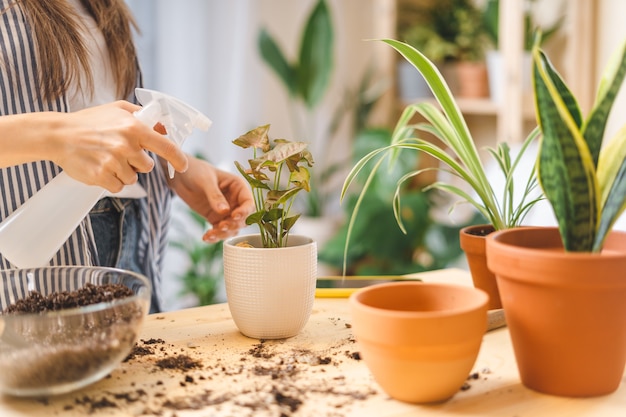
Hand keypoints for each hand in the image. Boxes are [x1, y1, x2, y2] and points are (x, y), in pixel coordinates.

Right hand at [54, 101, 187, 192]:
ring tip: (106, 158)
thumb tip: (163, 127)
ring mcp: (113, 162)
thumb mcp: (117, 109)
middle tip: (120, 153)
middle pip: (147, 167)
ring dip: (123, 172)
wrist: (58, 135)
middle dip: (138, 163)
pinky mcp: (101, 176)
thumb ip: (142, 116)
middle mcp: (126, 145)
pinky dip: (111, 181)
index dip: (178, 158)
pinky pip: (118, 187)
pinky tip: (100, 168)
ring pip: (132, 178)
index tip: (182, 165)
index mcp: (134, 128)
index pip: (166, 147)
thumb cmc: (89, 122)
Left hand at [166, 156, 254, 241]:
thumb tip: (224, 211)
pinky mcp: (215, 218)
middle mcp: (235, 200)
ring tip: (210, 234)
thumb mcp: (205, 181)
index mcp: (238, 187)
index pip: (248, 202)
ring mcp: (226, 211)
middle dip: (233, 225)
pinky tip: (206, 237)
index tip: (234, 216)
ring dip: (224, 233)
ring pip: (232, 228)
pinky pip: (219, 231)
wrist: (180, 175)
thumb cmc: (195, 170)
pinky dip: (214, 236)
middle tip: (221, 226)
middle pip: (243, 219)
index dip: (245, 211)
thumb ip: (215, 196)